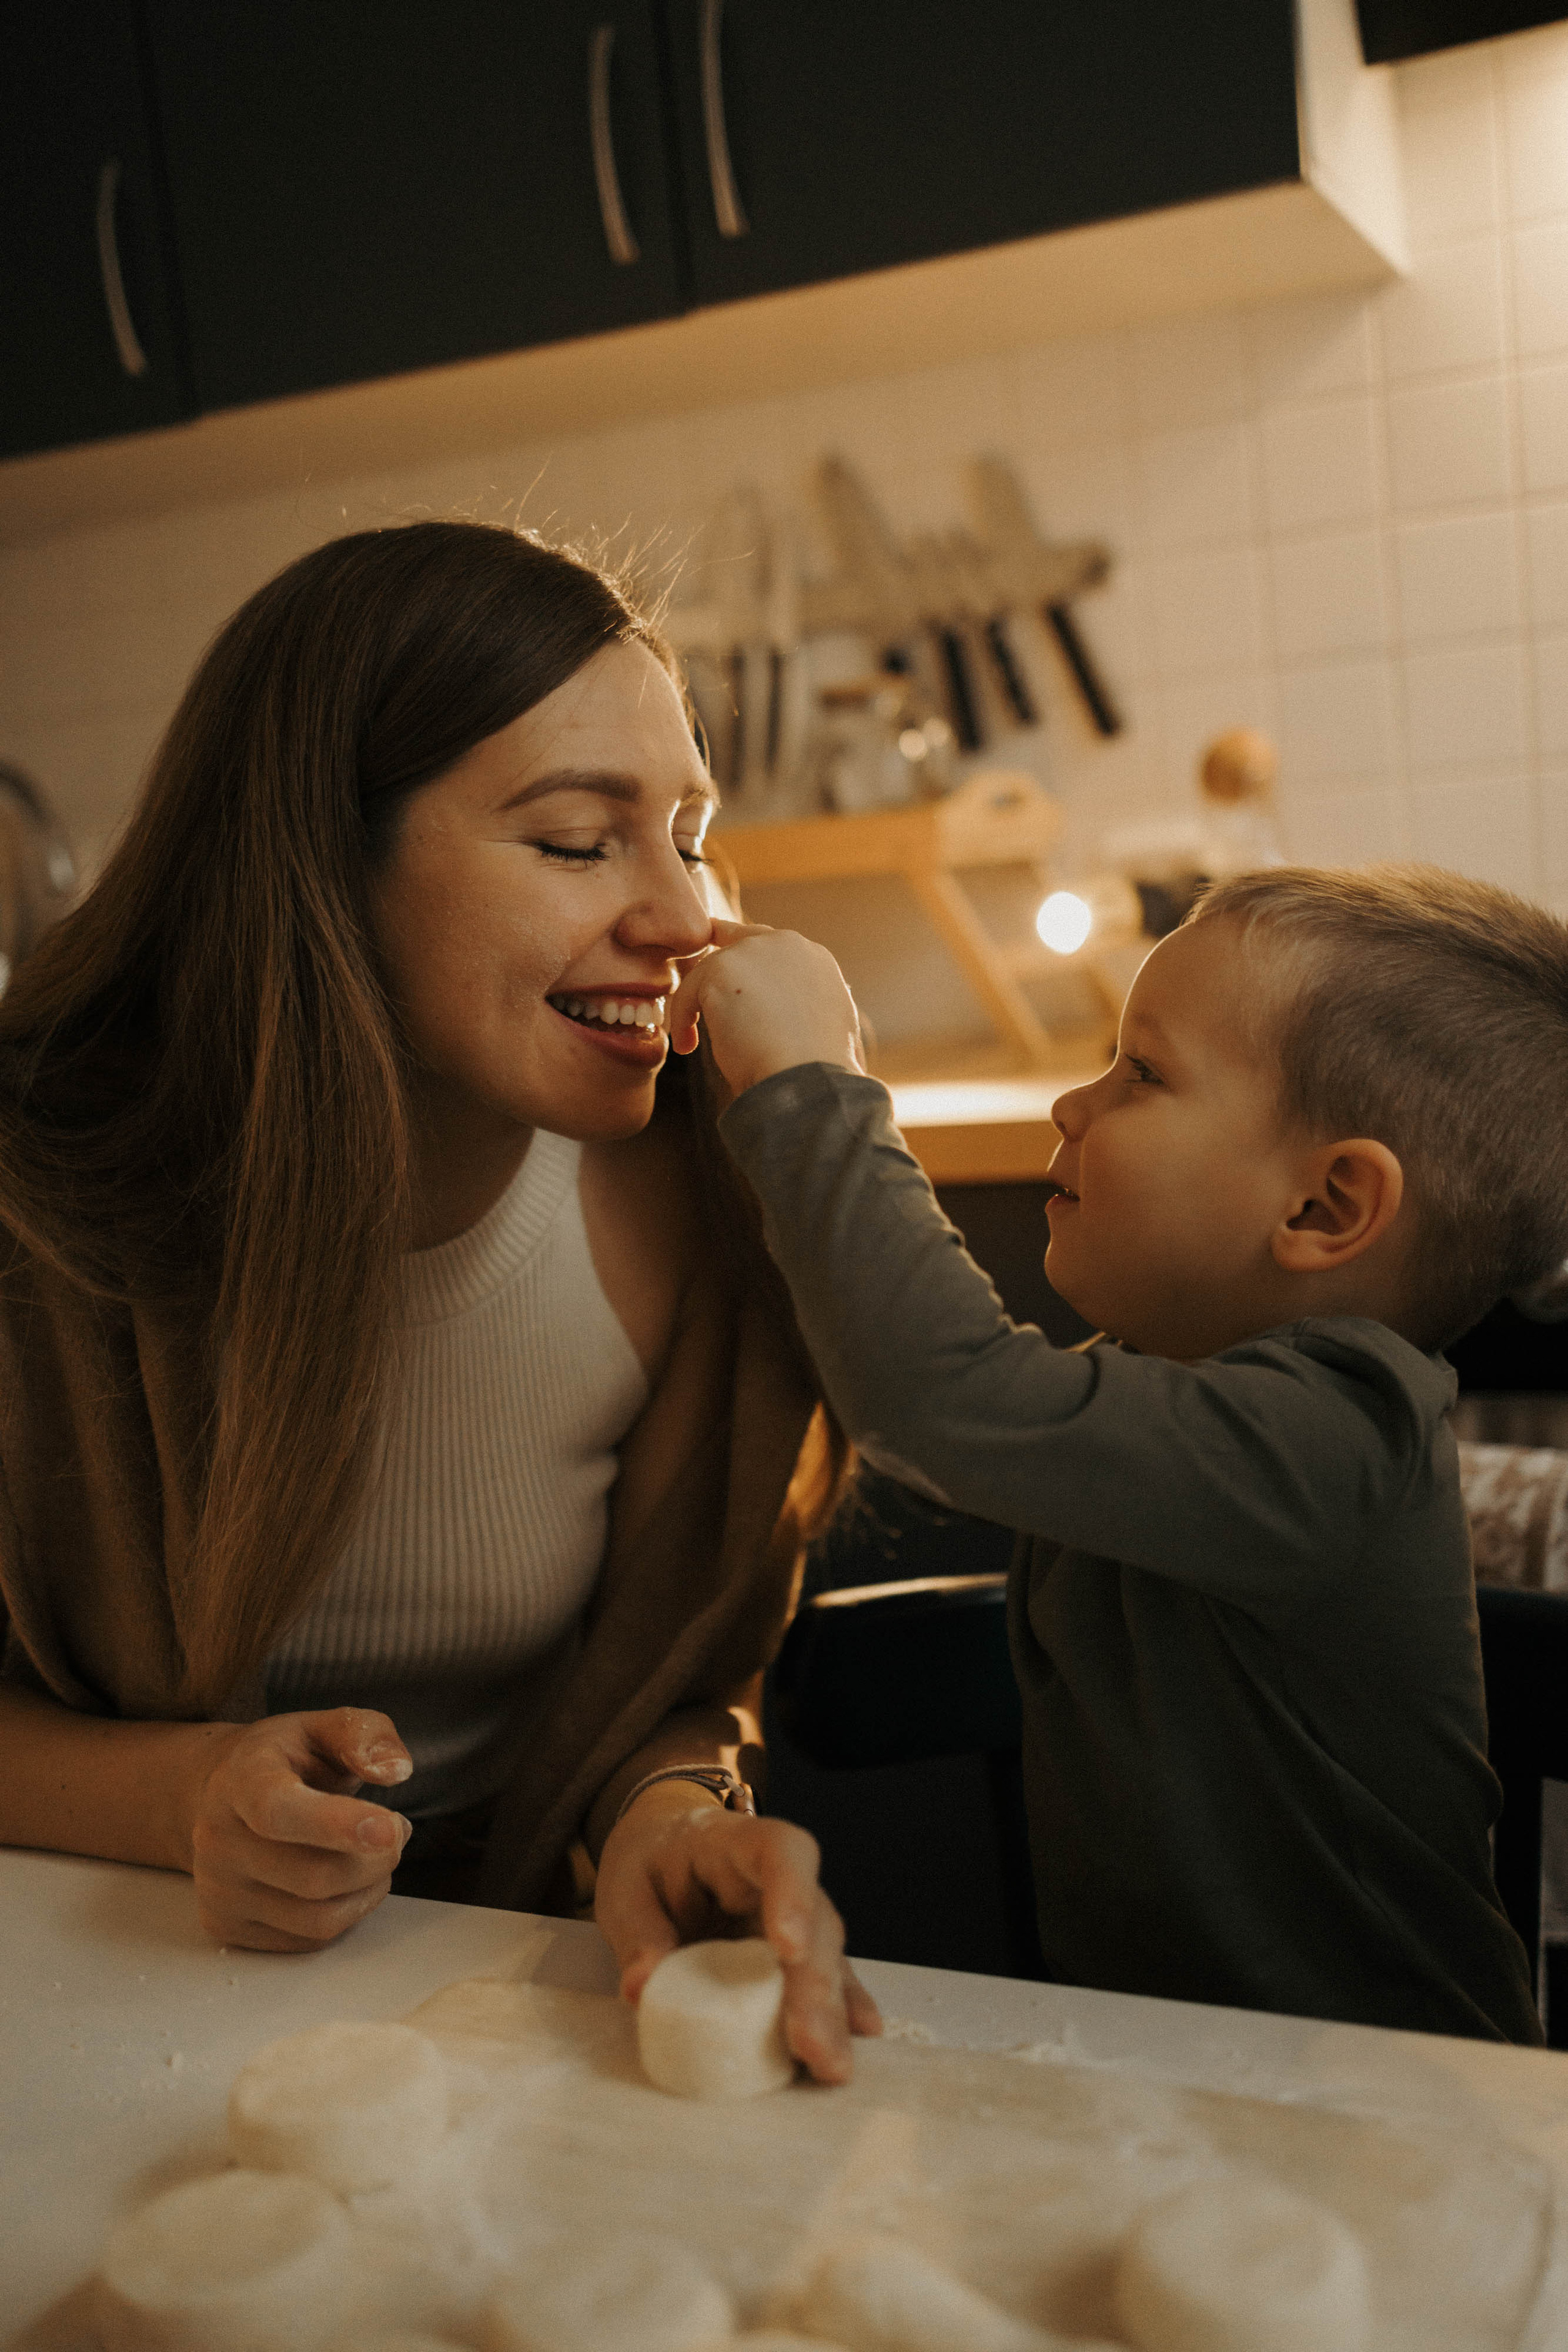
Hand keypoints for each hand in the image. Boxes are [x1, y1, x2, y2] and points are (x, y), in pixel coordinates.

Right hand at [186, 1707, 413, 1951]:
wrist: (220, 1795)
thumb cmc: (284, 1761)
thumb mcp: (322, 1726)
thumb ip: (364, 1735)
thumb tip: (394, 1771)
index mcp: (242, 1780)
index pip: (279, 1811)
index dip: (337, 1825)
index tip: (389, 1828)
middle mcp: (218, 1839)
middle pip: (314, 1877)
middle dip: (377, 1859)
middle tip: (396, 1831)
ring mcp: (218, 1889)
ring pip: (318, 1919)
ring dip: (369, 1891)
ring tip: (374, 1856)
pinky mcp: (226, 1926)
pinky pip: (308, 1941)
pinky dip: (346, 1914)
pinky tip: (346, 1882)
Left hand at [593, 1781, 881, 2083]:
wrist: (663, 1848)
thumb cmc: (648, 1863)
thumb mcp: (626, 1888)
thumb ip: (637, 1935)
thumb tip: (640, 1988)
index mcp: (735, 1843)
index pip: (781, 1852)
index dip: (793, 1896)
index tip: (788, 1949)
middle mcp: (780, 1879)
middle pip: (816, 1920)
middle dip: (815, 1985)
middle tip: (811, 2043)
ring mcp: (796, 1916)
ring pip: (827, 1958)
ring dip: (831, 2013)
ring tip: (831, 2066)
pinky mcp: (794, 1955)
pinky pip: (824, 1981)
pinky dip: (837, 2014)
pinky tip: (852, 2046)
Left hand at [668, 919, 865, 1096]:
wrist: (807, 1079)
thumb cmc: (815, 1070)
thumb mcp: (822, 1026)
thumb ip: (801, 1005)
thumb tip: (785, 1017)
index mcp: (813, 958)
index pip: (769, 945)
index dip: (744, 963)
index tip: (726, 982)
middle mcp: (786, 944)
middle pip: (736, 947)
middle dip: (714, 974)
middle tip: (694, 1003)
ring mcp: (754, 952)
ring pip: (709, 971)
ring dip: (697, 1006)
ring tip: (692, 1044)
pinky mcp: (722, 969)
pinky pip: (688, 991)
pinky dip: (682, 1018)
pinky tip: (687, 1047)